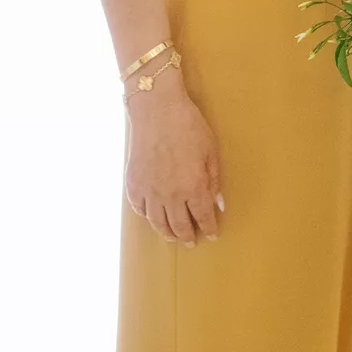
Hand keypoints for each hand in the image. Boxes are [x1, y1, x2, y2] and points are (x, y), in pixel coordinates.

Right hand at [124, 70, 223, 242]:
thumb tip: (218, 203)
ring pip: (157, 222)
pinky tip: (151, 217)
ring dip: (166, 233)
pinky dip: (146, 216)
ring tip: (172, 237)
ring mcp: (149, 191)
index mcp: (193, 188)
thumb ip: (213, 180)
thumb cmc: (189, 126)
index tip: (211, 234)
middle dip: (187, 236)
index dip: (209, 228)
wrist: (157, 110)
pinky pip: (139, 208)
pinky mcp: (133, 183)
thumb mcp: (210, 151)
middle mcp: (171, 195)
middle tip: (191, 242)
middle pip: (179, 225)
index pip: (203, 217)